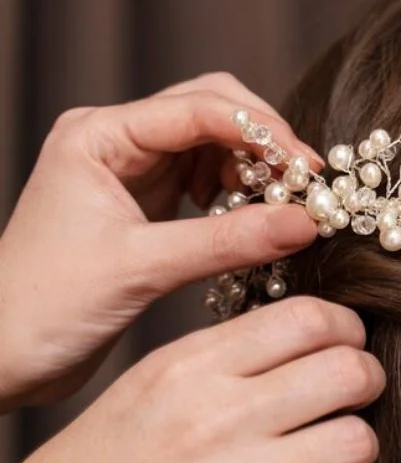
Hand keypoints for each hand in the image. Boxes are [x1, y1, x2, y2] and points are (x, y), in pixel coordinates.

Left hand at [0, 73, 324, 408]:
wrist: (2, 355)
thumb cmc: (43, 307)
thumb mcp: (142, 269)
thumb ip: (226, 242)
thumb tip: (304, 223)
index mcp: (98, 136)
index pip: (197, 107)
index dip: (261, 132)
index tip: (307, 169)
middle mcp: (115, 142)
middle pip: (212, 109)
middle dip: (263, 142)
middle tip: (303, 184)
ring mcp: (132, 171)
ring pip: (216, 144)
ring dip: (256, 169)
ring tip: (281, 209)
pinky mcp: (148, 204)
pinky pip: (211, 180)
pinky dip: (242, 195)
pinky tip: (252, 223)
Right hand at [0, 298, 382, 462]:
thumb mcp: (145, 392)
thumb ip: (223, 361)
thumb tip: (310, 336)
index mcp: (185, 369)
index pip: (309, 319)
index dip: (348, 331)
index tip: (348, 348)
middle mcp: (209, 419)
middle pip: (348, 370)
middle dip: (368, 383)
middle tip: (353, 402)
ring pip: (358, 441)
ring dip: (360, 452)